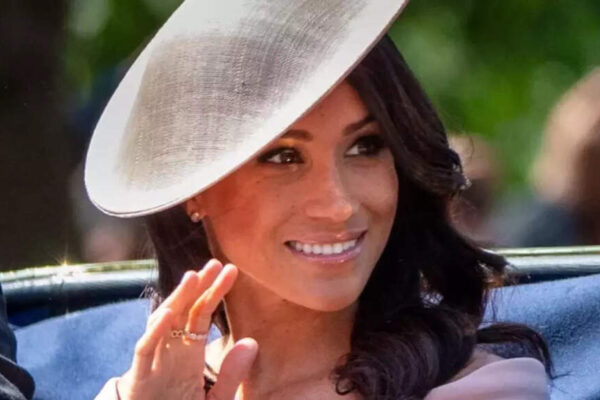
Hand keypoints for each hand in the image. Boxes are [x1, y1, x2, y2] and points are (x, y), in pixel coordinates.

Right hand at [116, 260, 257, 399]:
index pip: (202, 314)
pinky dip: (155, 331)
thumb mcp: (215, 398)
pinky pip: (146, 349)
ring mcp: (155, 360)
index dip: (215, 292)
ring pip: (164, 322)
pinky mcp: (140, 376)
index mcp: (189, 351)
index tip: (231, 271)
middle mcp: (171, 349)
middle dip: (199, 286)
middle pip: (185, 310)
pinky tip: (169, 312)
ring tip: (193, 277)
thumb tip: (252, 342)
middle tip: (216, 263)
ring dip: (178, 299)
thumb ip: (232, 374)